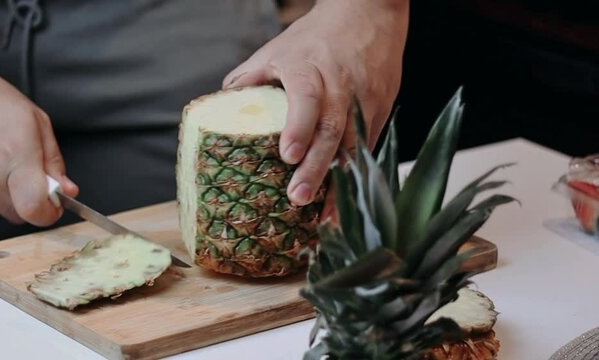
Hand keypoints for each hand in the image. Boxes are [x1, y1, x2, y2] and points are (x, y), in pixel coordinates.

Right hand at [0, 36, 77, 225]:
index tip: (54, 207)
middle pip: (18, 214)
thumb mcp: (40, 126)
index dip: (48, 214)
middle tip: (30, 177)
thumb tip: (67, 191)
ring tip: (5, 163)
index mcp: (16, 156)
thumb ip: (55, 163)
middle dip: (30, 201)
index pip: (34, 209)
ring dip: (8, 194)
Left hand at [224, 0, 408, 211]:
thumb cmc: (317, 35)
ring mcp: (365, 101)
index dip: (298, 126)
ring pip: (354, 146)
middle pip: (331, 130)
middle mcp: (341, 86)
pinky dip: (356, 178)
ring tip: (325, 218)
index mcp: (311, 67)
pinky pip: (368, 149)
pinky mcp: (380, 112)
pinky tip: (345, 202)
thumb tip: (225, 108)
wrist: (369, 14)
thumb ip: (251, 78)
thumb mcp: (278, 48)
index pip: (307, 97)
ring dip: (340, 184)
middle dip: (316, 167)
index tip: (287, 155)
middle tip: (298, 197)